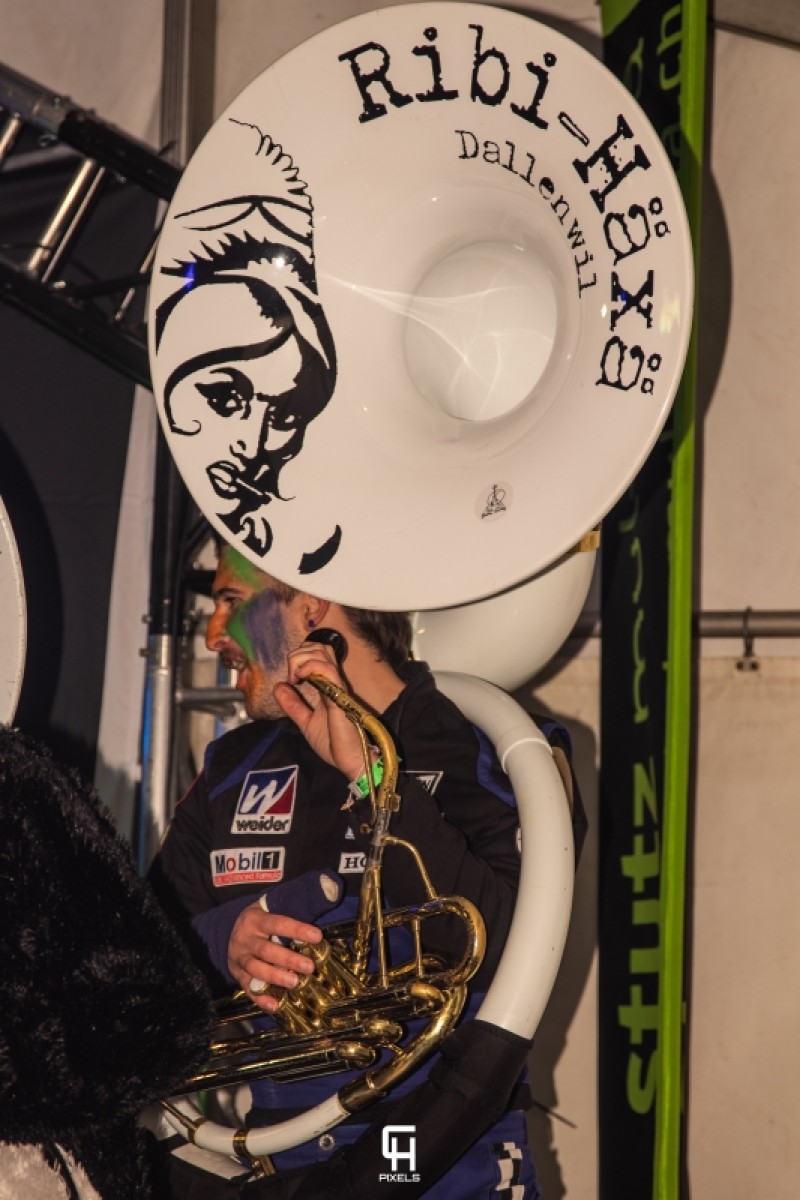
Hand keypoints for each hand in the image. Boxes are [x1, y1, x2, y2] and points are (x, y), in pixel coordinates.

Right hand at [228, 902, 321, 1012]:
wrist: (229, 931)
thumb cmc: (261, 920)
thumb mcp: (272, 906)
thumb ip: (296, 905)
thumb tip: (329, 890)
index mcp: (255, 918)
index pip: (278, 923)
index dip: (297, 929)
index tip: (317, 936)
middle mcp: (244, 938)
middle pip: (266, 949)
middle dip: (288, 959)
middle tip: (309, 967)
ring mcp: (239, 958)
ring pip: (255, 968)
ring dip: (275, 977)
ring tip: (295, 983)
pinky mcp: (237, 975)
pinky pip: (247, 988)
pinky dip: (261, 998)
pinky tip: (275, 1005)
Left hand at [273, 640, 364, 779]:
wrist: (351, 761)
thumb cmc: (335, 744)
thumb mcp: (306, 722)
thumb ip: (293, 705)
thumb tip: (278, 687)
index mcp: (328, 686)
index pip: (316, 653)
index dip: (299, 657)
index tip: (291, 678)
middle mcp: (334, 681)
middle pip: (318, 646)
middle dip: (298, 654)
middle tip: (292, 676)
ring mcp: (337, 686)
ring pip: (321, 652)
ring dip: (301, 659)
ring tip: (296, 678)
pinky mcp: (339, 695)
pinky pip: (327, 670)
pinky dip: (310, 667)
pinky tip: (302, 679)